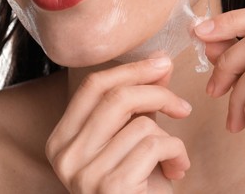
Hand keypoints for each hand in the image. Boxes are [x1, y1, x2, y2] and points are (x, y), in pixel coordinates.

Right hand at [45, 57, 190, 193]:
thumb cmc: (135, 184)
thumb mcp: (130, 140)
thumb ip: (139, 104)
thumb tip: (160, 64)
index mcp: (63, 138)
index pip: (93, 86)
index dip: (131, 69)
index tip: (162, 63)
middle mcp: (65, 155)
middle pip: (116, 97)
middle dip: (158, 93)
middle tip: (182, 105)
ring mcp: (84, 173)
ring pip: (141, 123)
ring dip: (171, 136)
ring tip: (175, 155)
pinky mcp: (110, 187)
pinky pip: (155, 146)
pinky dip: (177, 153)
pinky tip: (178, 170)